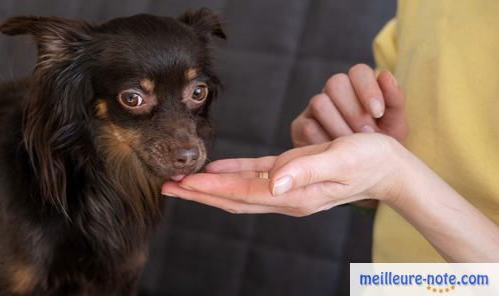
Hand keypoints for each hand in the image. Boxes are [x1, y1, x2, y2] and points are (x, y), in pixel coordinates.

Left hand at [161, 133, 405, 215]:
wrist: (391, 168)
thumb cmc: (371, 162)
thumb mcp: (342, 161)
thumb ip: (306, 171)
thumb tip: (273, 182)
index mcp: (295, 195)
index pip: (242, 194)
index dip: (211, 189)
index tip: (184, 184)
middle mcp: (286, 196)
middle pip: (232, 199)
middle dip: (200, 194)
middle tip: (168, 186)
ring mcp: (287, 189)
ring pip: (238, 191)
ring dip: (209, 187)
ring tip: (183, 181)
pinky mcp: (291, 176)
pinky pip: (255, 177)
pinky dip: (232, 175)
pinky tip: (216, 170)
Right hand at [291, 64, 407, 146]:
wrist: (363, 173)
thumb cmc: (380, 146)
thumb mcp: (394, 126)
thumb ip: (394, 100)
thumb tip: (386, 74)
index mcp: (357, 86)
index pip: (358, 72)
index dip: (367, 88)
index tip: (378, 112)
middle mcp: (333, 93)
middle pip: (336, 83)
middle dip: (354, 110)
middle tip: (367, 133)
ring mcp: (313, 109)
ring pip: (320, 103)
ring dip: (339, 127)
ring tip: (352, 146)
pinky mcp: (300, 126)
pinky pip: (308, 126)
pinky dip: (324, 141)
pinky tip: (336, 153)